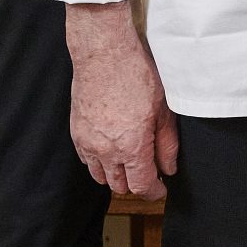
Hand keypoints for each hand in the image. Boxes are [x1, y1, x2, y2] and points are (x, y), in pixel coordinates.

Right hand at [63, 1, 176, 199]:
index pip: (141, 185)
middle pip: (120, 185)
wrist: (104, 54)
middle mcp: (106, 151)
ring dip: (117, 176)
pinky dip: (100, 163)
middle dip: (136, 184)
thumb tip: (170, 168)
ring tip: (131, 163)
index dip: (154, 192)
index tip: (162, 189)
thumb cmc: (137, 76)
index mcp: (131, 147)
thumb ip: (167, 144)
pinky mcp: (77, 134)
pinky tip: (111, 152)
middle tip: (150, 173)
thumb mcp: (163, 110)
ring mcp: (88, 144)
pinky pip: (87, 161)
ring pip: (101, 177)